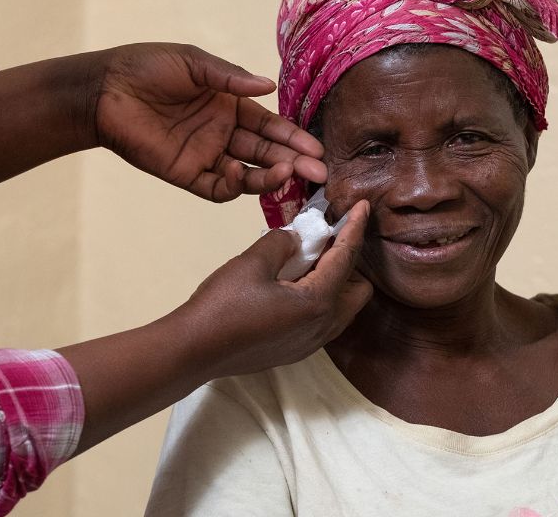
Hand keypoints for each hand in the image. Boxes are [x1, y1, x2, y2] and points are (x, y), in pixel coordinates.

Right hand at [57, 200, 371, 453]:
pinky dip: (319, 298)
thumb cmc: (223, 304)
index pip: (347, 258)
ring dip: (335, 281)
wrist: (194, 350)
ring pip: (341, 308)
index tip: (363, 207)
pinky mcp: (294, 351)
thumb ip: (281, 242)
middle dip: (350, 261)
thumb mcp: (252, 262)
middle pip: (357, 289)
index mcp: (318, 301)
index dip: (355, 229)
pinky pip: (322, 321)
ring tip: (308, 260)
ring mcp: (310, 343)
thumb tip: (296, 236)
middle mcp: (323, 326)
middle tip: (327, 238)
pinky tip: (291, 286)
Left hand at [93, 43, 324, 201]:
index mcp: (229, 105)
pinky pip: (216, 186)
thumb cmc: (145, 67)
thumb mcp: (193, 63)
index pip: (270, 125)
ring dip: (270, 175)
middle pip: (266, 151)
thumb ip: (230, 78)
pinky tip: (245, 175)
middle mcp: (222, 132)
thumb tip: (268, 87)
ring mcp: (205, 155)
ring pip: (247, 172)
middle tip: (318, 172)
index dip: (293, 137)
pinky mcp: (185, 173)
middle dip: (293, 161)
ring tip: (289, 173)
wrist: (105, 89)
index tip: (316, 148)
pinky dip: (234, 186)